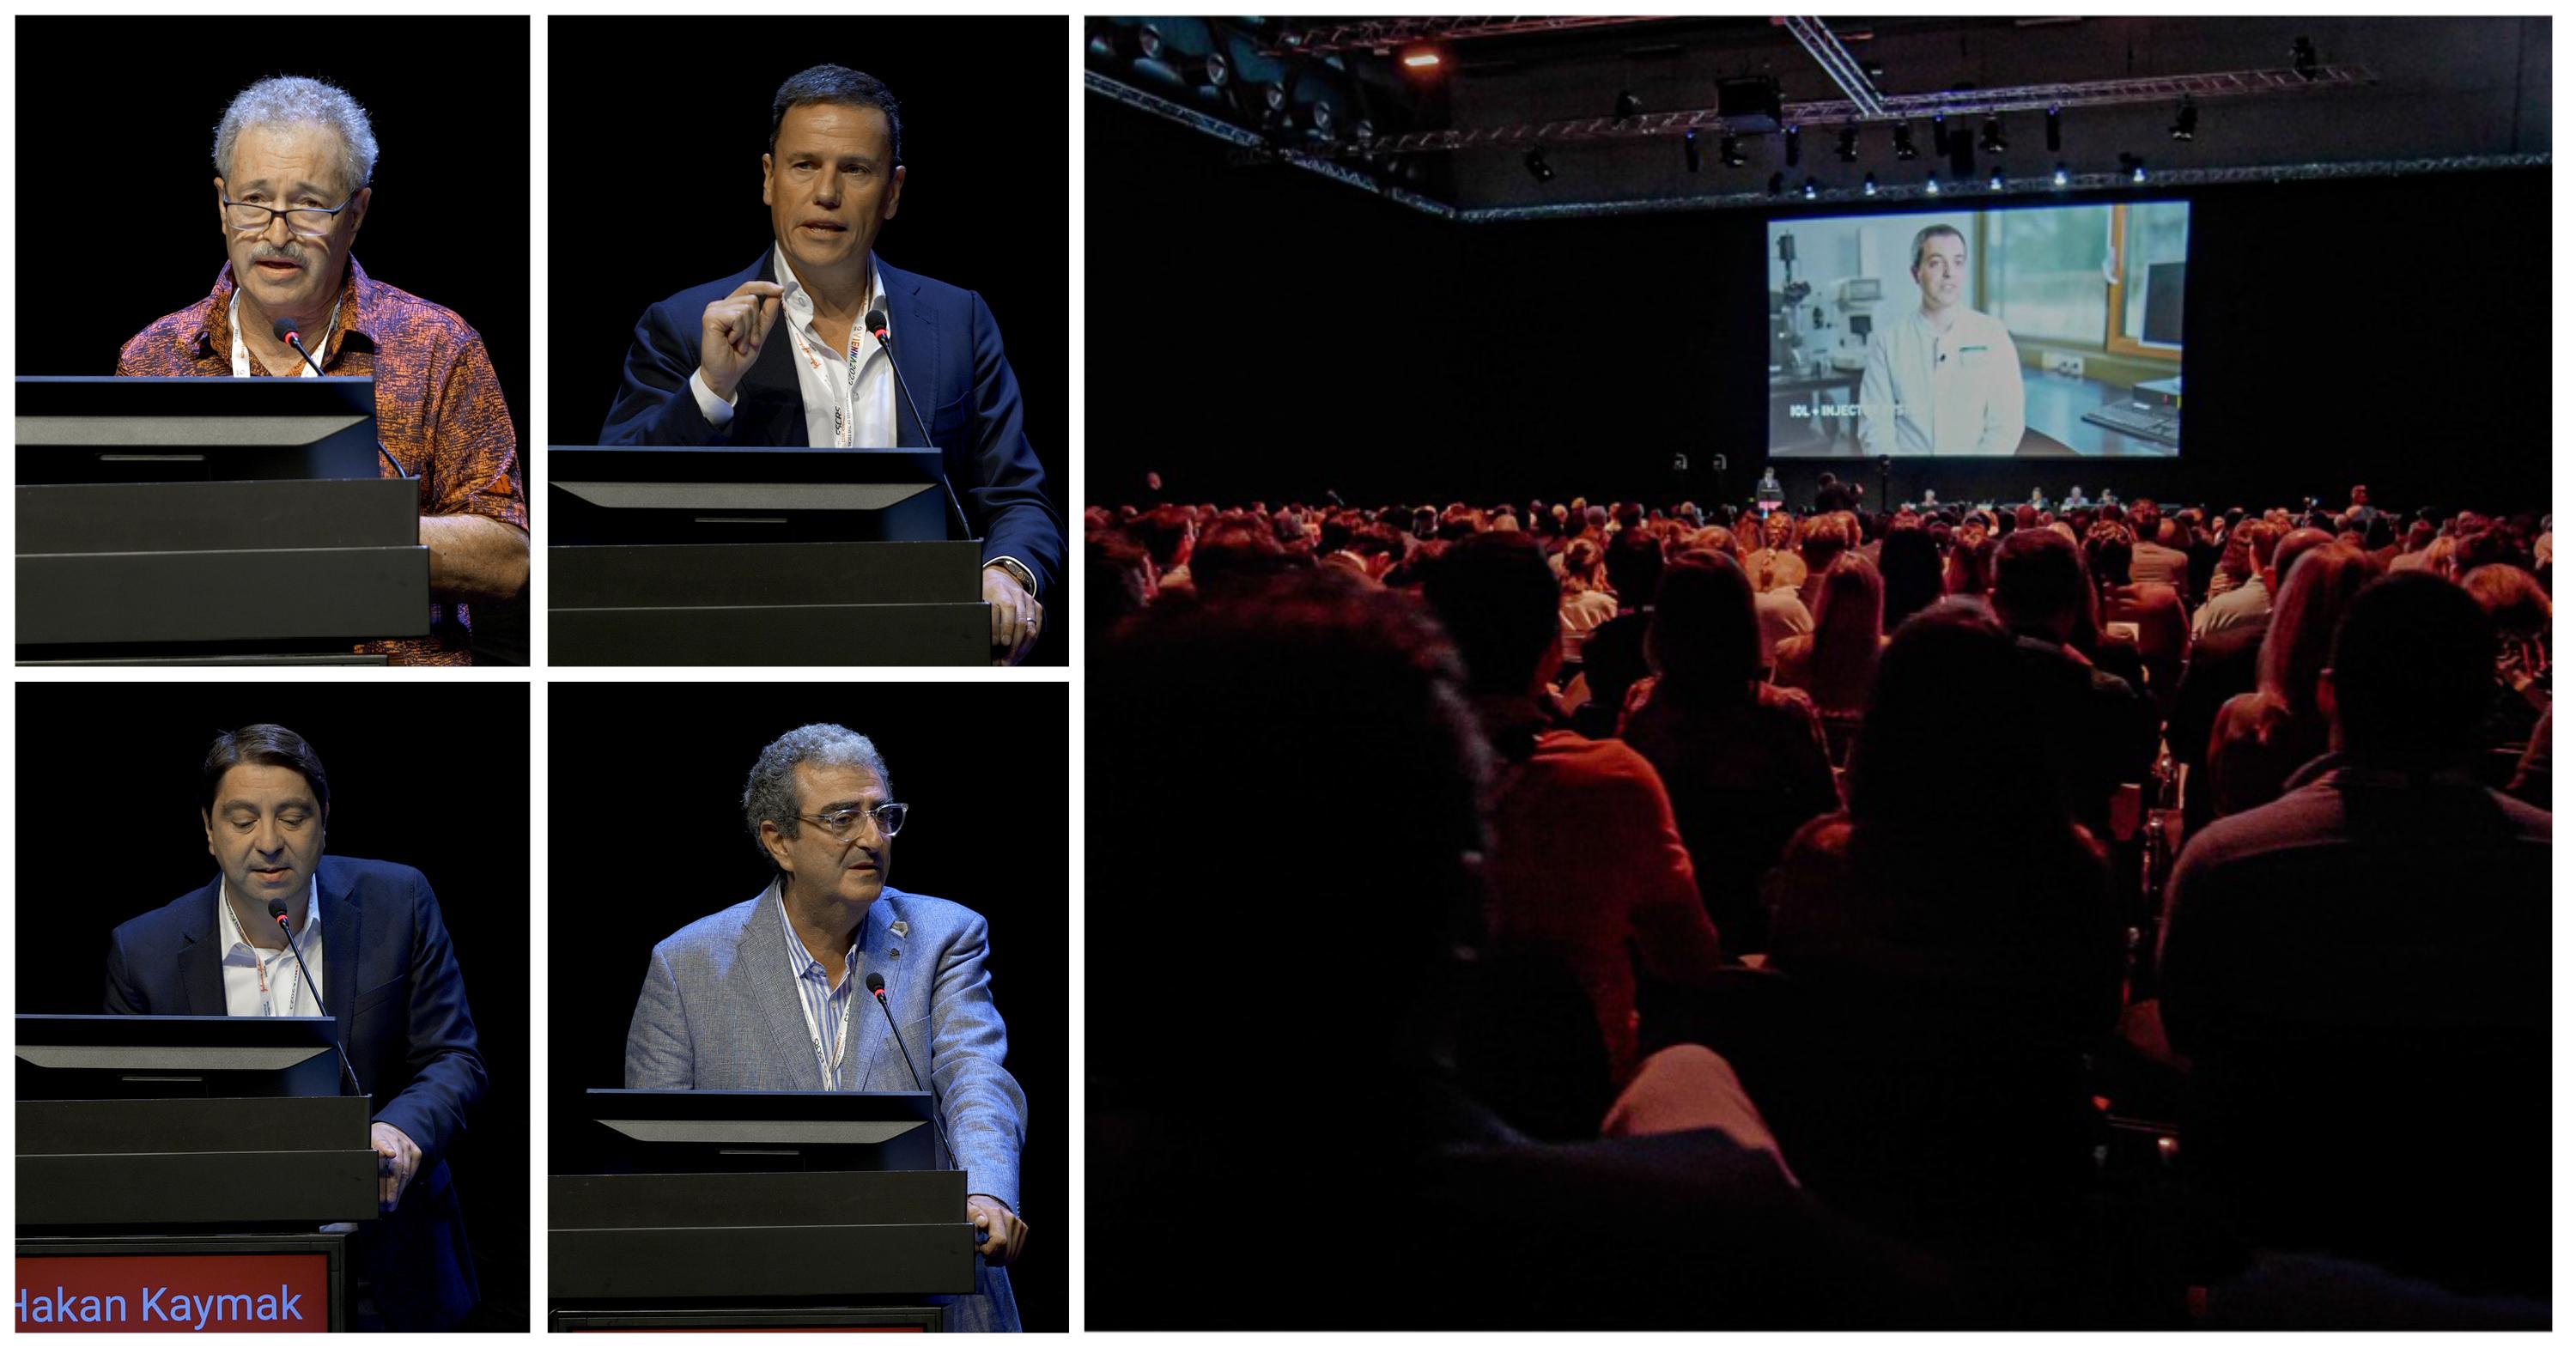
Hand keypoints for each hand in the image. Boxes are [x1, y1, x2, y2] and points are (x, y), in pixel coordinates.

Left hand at [370, 1122, 420, 1213]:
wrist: (388, 1130)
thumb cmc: (373, 1142)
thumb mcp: (364, 1146)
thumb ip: (363, 1157)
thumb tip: (356, 1175)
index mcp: (378, 1136)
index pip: (382, 1143)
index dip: (386, 1149)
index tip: (389, 1155)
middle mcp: (394, 1139)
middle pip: (396, 1164)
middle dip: (391, 1185)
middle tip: (387, 1202)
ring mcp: (407, 1145)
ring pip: (405, 1170)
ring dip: (398, 1188)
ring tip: (392, 1202)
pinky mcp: (415, 1151)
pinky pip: (412, 1170)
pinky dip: (406, 1183)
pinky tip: (399, 1192)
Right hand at [698, 280, 785, 401]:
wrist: (725, 375)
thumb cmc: (738, 357)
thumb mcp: (758, 334)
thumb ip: (767, 315)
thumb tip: (777, 295)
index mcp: (730, 307)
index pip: (748, 288)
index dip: (764, 286)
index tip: (780, 290)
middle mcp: (720, 305)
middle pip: (752, 300)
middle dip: (755, 324)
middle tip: (746, 342)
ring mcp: (714, 310)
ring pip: (746, 308)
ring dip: (747, 331)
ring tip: (738, 344)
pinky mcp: (710, 317)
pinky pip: (737, 316)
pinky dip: (740, 332)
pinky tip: (731, 341)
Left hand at [966, 1193, 1026, 1265]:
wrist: (986, 1203)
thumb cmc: (975, 1210)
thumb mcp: (968, 1210)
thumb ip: (974, 1215)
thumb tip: (983, 1222)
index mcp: (996, 1213)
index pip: (999, 1240)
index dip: (989, 1251)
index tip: (980, 1248)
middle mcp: (1010, 1218)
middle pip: (1006, 1250)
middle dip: (993, 1257)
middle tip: (984, 1252)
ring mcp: (1018, 1224)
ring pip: (1012, 1253)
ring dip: (1000, 1258)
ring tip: (989, 1251)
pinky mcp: (1023, 1229)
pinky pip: (1017, 1251)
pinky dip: (1007, 1256)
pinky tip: (998, 1251)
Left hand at [984, 566, 1041, 665]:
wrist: (1000, 578)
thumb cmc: (986, 592)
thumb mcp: (979, 597)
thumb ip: (979, 612)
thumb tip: (973, 634)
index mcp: (1000, 589)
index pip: (1005, 608)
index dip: (1001, 627)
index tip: (995, 643)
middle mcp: (1016, 593)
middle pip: (1019, 620)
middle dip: (1012, 643)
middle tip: (1004, 659)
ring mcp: (1028, 600)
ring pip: (1029, 626)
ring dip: (1021, 646)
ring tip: (1012, 659)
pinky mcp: (1036, 606)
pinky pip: (1036, 626)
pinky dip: (1029, 642)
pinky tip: (1021, 652)